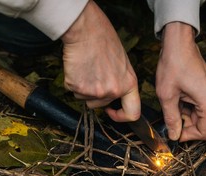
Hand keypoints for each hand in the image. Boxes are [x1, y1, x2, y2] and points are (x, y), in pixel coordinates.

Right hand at [61, 0, 140, 121]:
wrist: (85, 29)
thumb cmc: (103, 40)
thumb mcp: (122, 62)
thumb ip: (120, 81)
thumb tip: (114, 93)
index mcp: (128, 84)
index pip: (133, 113)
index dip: (121, 116)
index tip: (111, 111)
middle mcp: (113, 91)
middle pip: (100, 105)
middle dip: (95, 94)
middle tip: (93, 72)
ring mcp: (94, 91)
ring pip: (85, 98)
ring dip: (83, 87)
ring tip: (86, 67)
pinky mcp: (77, 88)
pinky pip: (73, 90)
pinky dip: (72, 80)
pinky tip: (77, 66)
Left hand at [156, 22, 205, 141]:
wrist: (179, 44)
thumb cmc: (173, 65)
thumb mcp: (167, 96)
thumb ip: (171, 119)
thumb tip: (174, 136)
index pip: (204, 132)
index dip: (188, 136)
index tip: (174, 133)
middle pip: (203, 124)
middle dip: (185, 125)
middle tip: (169, 116)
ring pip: (200, 115)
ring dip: (185, 115)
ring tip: (172, 103)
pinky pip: (200, 106)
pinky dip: (188, 107)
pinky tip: (177, 98)